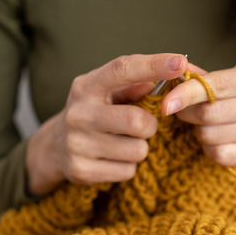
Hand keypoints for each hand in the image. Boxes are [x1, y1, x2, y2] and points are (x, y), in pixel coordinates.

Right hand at [26, 53, 188, 195]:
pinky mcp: (81, 170)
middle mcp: (79, 114)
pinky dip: (128, 166)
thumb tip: (170, 74)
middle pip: (136, 121)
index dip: (153, 65)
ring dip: (140, 148)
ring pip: (138, 151)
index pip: (122, 69)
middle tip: (142, 126)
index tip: (180, 63)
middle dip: (150, 126)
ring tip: (123, 143)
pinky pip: (128, 171)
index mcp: (86, 86)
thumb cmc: (94, 112)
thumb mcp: (107, 93)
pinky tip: (113, 158)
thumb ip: (136, 84)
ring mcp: (77, 144)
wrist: (55, 147)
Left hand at [162, 61, 235, 168]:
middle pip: (209, 113)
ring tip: (203, 125)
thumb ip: (197, 76)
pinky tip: (213, 139)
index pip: (216, 85)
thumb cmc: (234, 96)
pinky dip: (207, 148)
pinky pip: (217, 153)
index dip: (187, 94)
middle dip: (187, 114)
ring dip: (197, 131)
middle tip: (183, 112)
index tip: (166, 103)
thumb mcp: (222, 78)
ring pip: (209, 135)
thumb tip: (173, 74)